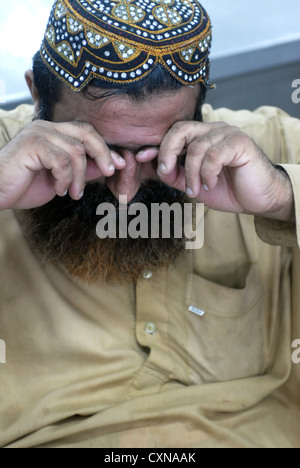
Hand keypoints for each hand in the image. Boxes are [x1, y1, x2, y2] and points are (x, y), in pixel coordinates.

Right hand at [0, 120, 124, 209]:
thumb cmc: (26, 185)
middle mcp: (46, 127)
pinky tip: (58, 190)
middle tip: (110, 172)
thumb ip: (82, 169)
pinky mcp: (31, 145)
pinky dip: (65, 179)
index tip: (120, 165)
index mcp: (53, 131)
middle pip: (86, 133)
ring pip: (75, 151)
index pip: (86, 131)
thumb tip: (108, 166)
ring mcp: (38, 133)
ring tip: (74, 193)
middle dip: (103, 154)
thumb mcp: (62, 178)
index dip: (105, 148)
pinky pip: (61, 161)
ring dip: (80, 177)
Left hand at [137, 121, 293, 221]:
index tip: (140, 157)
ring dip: (191, 174)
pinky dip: (207, 174)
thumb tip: (152, 166)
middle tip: (166, 173)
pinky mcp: (241, 143)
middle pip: (181, 130)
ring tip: (195, 191)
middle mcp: (214, 130)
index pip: (174, 132)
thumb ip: (174, 174)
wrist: (258, 199)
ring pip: (196, 148)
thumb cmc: (228, 190)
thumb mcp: (194, 183)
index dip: (156, 145)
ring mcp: (228, 133)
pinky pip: (214, 156)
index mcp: (202, 136)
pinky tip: (211, 185)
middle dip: (167, 152)